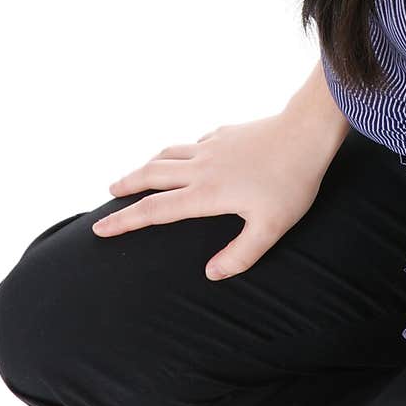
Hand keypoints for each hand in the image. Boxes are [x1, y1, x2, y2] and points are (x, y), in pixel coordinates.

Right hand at [90, 113, 332, 280]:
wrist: (305, 133)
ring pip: (167, 154)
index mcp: (206, 193)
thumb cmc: (291, 183)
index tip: (100, 228)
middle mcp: (201, 167)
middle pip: (151, 175)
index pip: (155, 211)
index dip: (125, 222)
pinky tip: (184, 156)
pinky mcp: (224, 133)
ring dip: (146, 165)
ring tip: (136, 174)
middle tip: (109, 194)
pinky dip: (178, 152)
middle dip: (126, 186)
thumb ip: (240, 255)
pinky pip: (192, 143)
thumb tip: (211, 273)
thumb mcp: (270, 229)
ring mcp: (211, 146)